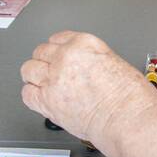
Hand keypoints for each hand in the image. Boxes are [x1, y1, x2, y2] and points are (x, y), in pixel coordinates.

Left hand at [20, 31, 156, 141]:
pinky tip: (40, 99)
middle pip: (41, 52)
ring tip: (42, 85)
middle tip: (51, 72)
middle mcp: (65, 57)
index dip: (57, 49)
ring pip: (28, 70)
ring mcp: (53, 78)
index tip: (57, 55)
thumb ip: (92, 60)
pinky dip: (32, 96)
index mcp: (84, 43)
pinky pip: (27, 94)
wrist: (127, 118)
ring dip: (35, 77)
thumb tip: (85, 68)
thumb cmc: (130, 96)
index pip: (58, 38)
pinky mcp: (47, 101)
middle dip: (45, 62)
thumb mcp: (114, 62)